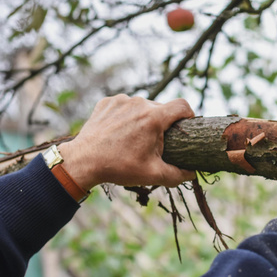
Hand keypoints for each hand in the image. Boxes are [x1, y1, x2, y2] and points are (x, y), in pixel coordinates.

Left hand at [58, 95, 195, 189]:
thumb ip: (178, 175)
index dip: (189, 115)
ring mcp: (121, 100)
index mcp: (153, 118)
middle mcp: (139, 103)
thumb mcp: (153, 174)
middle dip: (163, 123)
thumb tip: (193, 173)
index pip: (183, 106)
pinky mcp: (107, 102)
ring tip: (134, 138)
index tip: (187, 125)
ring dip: (144, 118)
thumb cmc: (119, 168)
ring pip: (143, 106)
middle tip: (156, 142)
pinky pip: (125, 105)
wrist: (82, 161)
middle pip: (162, 107)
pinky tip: (120, 131)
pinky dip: (127, 115)